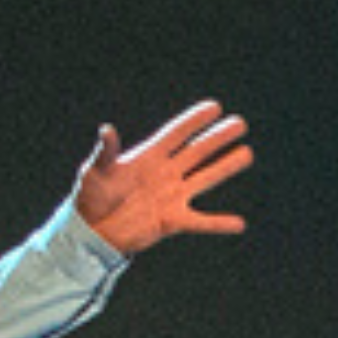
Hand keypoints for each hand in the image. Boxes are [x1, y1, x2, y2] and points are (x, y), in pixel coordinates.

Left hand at [73, 100, 252, 253]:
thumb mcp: (94, 171)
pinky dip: (219, 224)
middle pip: (197, 151)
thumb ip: (105, 151)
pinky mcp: (173, 221)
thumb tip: (107, 129)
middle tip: (240, 124)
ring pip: (205, 178)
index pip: (176, 134)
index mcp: (148, 156)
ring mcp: (172, 196)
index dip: (194, 120)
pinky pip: (201, 222)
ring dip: (226, 167)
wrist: (93, 230)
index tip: (215, 107)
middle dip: (218, 138)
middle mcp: (165, 173)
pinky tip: (239, 224)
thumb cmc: (91, 196)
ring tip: (246, 154)